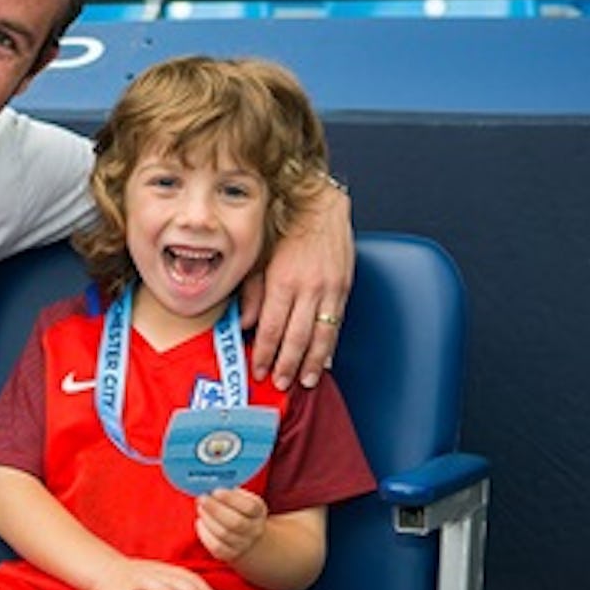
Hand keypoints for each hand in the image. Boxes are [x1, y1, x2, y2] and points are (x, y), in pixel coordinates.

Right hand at [90, 557, 219, 589]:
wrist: (105, 571)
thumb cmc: (140, 580)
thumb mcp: (160, 578)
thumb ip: (180, 587)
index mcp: (164, 570)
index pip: (187, 576)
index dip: (202, 588)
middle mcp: (151, 574)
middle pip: (173, 580)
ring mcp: (134, 583)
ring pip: (151, 585)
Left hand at [195, 488, 268, 563]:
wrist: (248, 537)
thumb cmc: (240, 511)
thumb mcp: (243, 498)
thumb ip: (231, 491)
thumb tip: (212, 482)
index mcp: (258, 512)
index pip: (250, 507)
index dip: (231, 499)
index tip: (216, 491)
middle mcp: (254, 530)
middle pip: (235, 523)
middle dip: (215, 509)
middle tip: (202, 498)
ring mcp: (243, 544)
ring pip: (224, 535)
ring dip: (208, 519)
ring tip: (200, 508)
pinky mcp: (230, 555)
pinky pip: (216, 547)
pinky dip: (205, 534)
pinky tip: (200, 523)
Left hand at [239, 185, 353, 388]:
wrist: (318, 205)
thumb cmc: (283, 228)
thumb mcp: (257, 257)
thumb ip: (251, 292)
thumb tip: (245, 323)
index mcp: (282, 280)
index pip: (270, 328)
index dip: (264, 353)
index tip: (259, 369)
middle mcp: (307, 288)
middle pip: (296, 337)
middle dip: (287, 365)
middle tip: (280, 383)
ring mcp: (329, 289)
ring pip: (321, 335)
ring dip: (313, 363)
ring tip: (305, 381)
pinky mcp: (344, 287)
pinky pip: (337, 323)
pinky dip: (330, 345)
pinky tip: (325, 360)